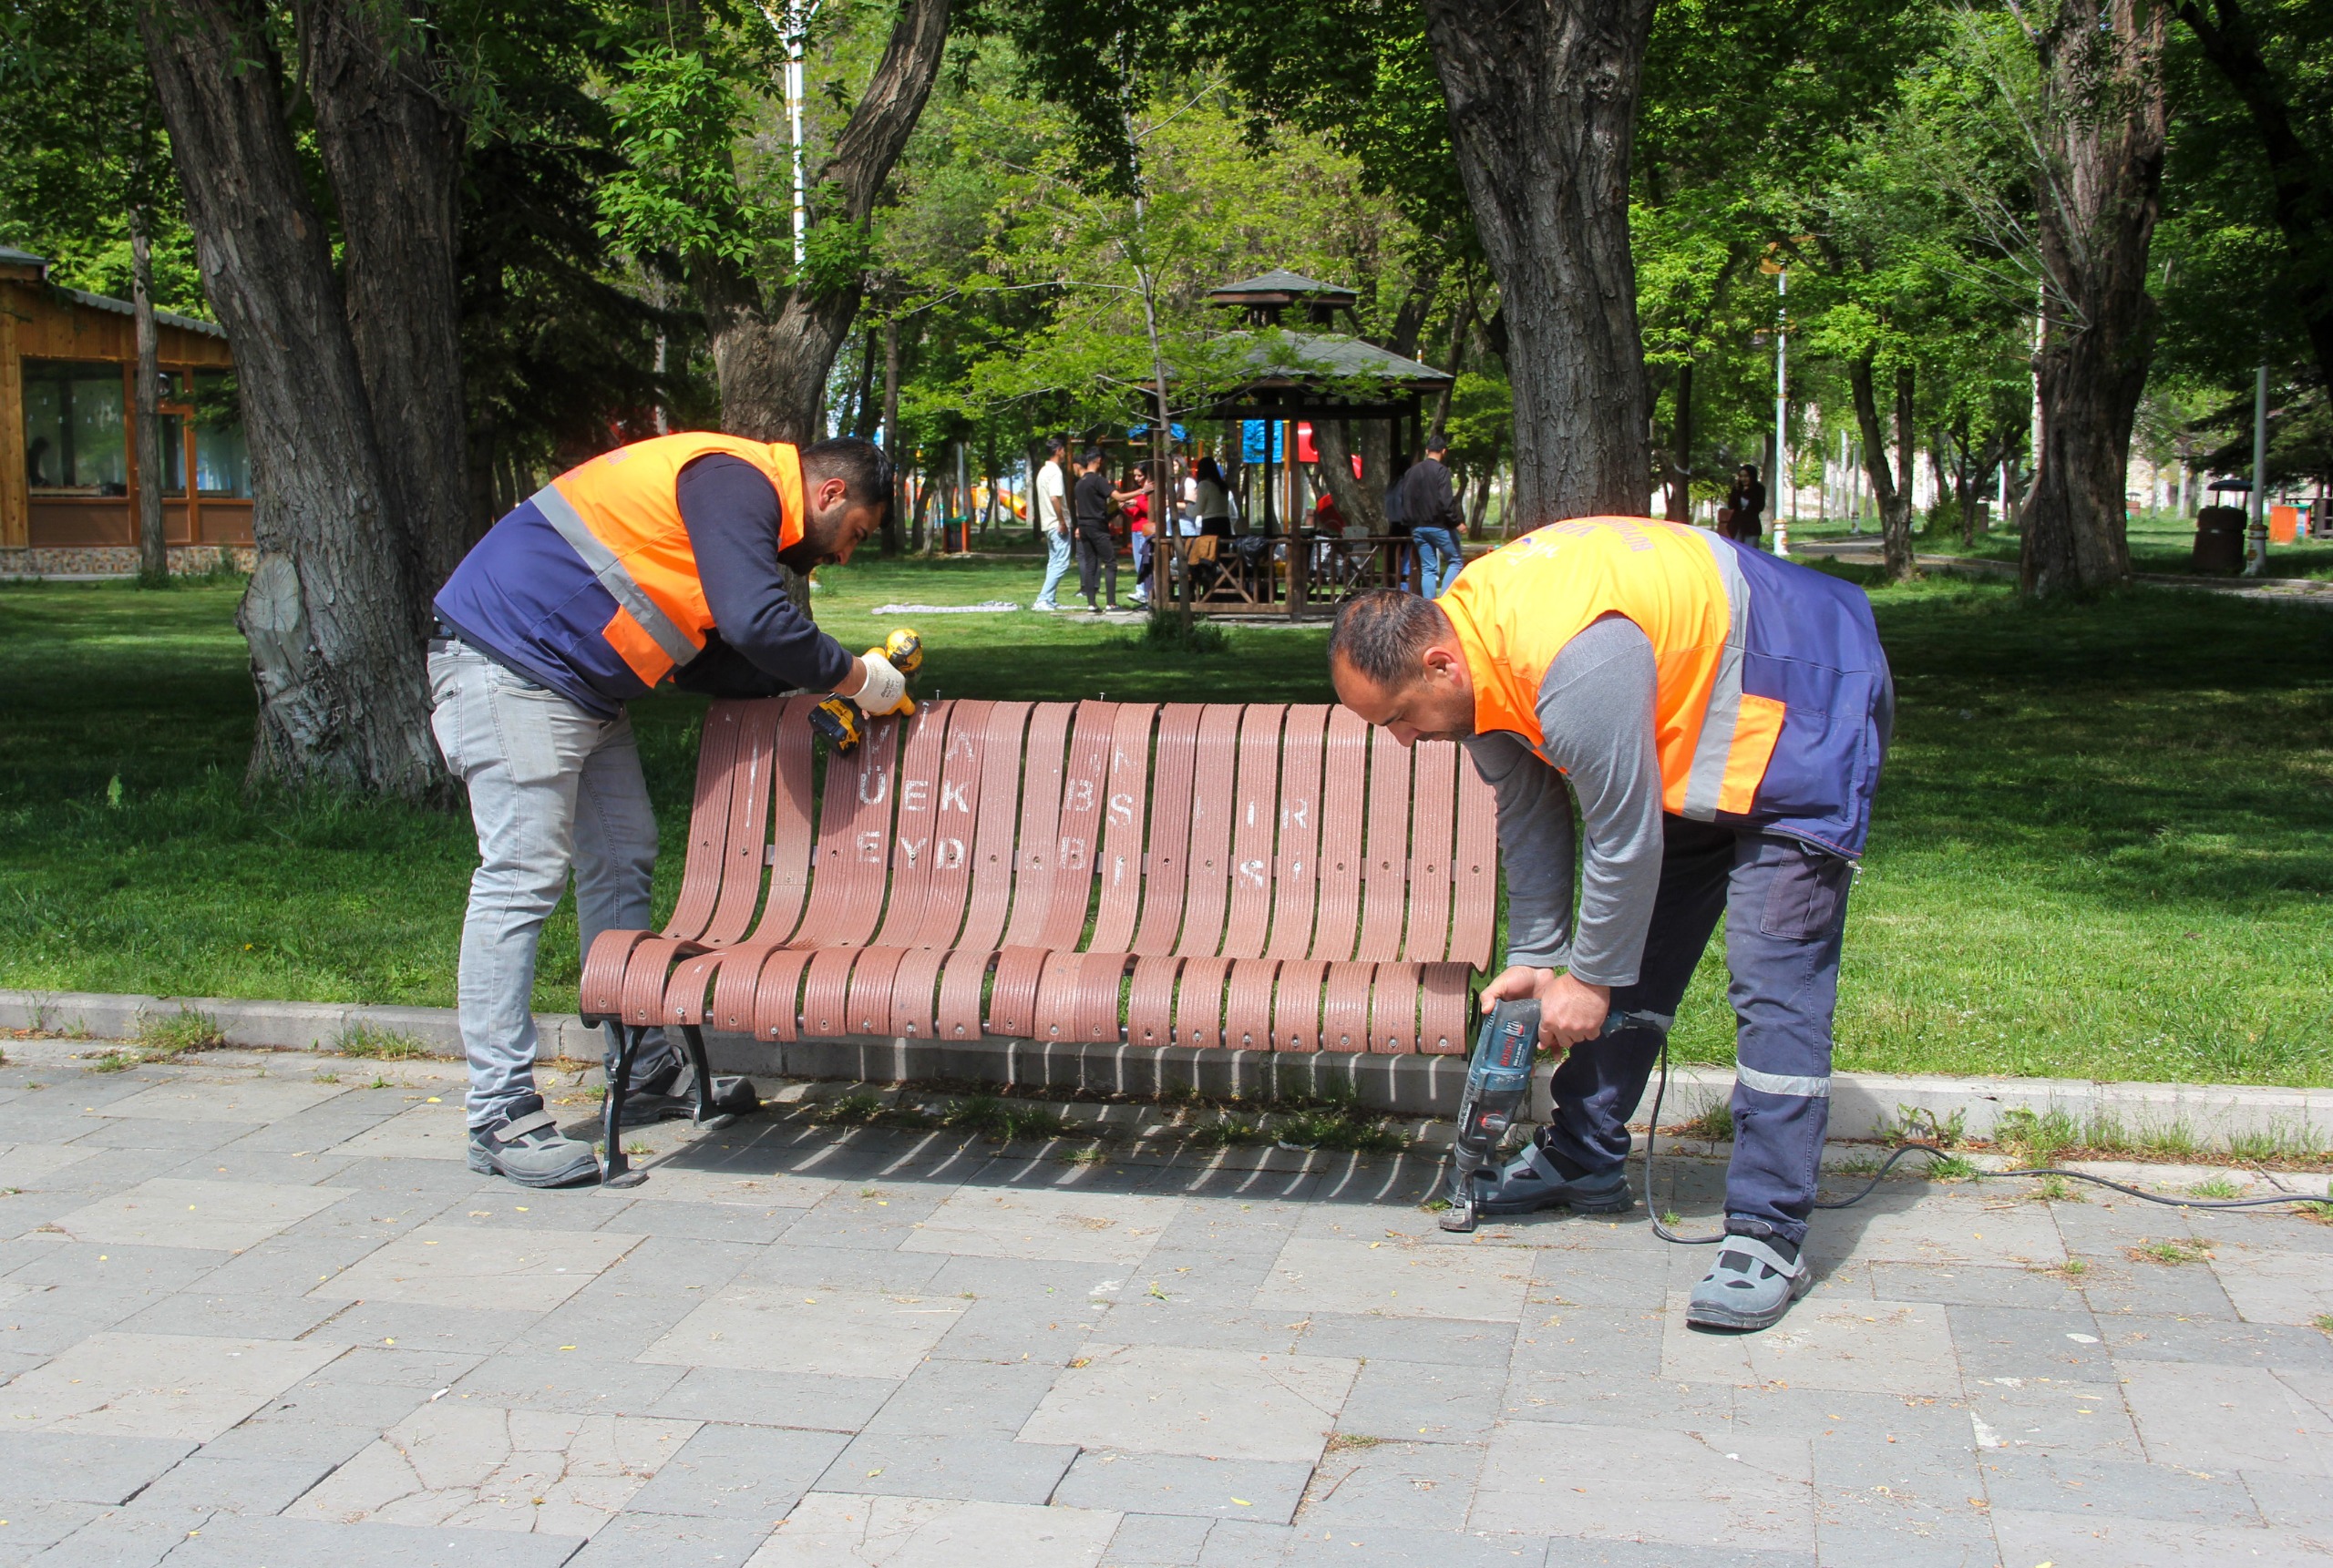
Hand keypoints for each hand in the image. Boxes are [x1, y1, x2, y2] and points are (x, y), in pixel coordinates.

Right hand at [854, 649, 909, 714]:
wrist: (860, 678)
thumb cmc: (873, 667)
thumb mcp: (880, 656)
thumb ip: (883, 658)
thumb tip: (881, 653)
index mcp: (901, 687)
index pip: (908, 703)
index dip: (906, 702)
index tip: (903, 702)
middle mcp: (896, 701)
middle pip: (896, 707)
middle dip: (891, 702)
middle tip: (883, 696)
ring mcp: (885, 708)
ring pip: (884, 709)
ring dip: (880, 704)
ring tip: (872, 696)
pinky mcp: (873, 711)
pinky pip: (873, 709)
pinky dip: (870, 705)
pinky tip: (865, 698)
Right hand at [1480, 966, 1611, 1053]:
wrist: (1539, 967)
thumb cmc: (1516, 976)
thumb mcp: (1501, 984)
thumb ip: (1490, 995)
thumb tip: (1485, 1010)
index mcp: (1508, 1019)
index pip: (1505, 1038)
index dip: (1506, 1050)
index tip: (1508, 1063)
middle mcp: (1521, 1024)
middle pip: (1523, 1044)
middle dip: (1527, 1057)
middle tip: (1530, 1070)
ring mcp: (1536, 1023)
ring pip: (1540, 1042)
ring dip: (1545, 1051)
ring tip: (1551, 1058)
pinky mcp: (1550, 1019)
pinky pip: (1553, 1034)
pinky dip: (1557, 1043)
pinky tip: (1561, 1050)